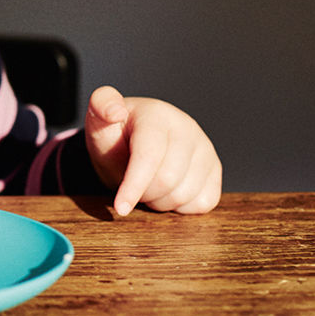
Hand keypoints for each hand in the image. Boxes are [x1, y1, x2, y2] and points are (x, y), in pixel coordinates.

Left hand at [84, 86, 221, 215]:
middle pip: (167, 180)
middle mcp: (187, 129)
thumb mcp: (99, 120)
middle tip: (131, 187)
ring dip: (160, 202)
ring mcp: (205, 149)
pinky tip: (166, 192)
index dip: (134, 185)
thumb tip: (113, 111)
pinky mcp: (215, 169)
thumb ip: (100, 107)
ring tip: (147, 187)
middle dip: (143, 194)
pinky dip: (181, 207)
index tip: (120, 207)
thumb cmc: (115, 134)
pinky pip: (203, 202)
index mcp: (157, 116)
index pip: (148, 156)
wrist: (133, 140)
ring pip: (186, 194)